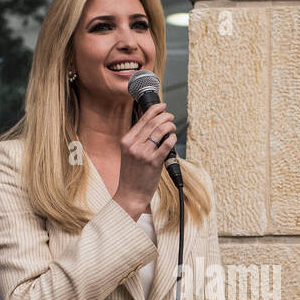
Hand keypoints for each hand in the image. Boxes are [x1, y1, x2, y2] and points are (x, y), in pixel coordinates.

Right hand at [115, 102, 176, 218]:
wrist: (131, 193)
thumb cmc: (132, 175)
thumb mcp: (129, 154)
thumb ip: (138, 141)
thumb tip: (154, 127)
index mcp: (126, 141)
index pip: (142, 120)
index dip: (154, 110)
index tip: (162, 106)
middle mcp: (134, 145)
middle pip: (152, 123)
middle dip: (165, 116)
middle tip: (170, 117)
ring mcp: (143, 153)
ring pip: (160, 131)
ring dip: (169, 126)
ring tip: (172, 127)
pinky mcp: (153, 162)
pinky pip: (166, 145)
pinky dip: (171, 138)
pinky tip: (173, 137)